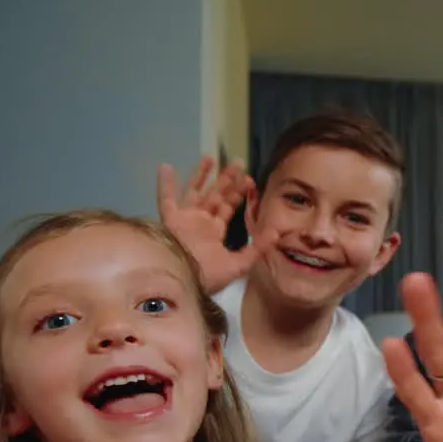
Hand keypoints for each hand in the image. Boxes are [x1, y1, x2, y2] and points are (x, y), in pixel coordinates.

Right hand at [155, 155, 278, 292]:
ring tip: (210, 157)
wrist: (185, 284)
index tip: (250, 180)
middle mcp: (199, 222)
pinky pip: (165, 199)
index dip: (238, 193)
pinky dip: (165, 184)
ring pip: (194, 192)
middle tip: (238, 162)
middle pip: (214, 195)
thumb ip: (256, 248)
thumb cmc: (209, 278)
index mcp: (214, 231)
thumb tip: (277, 232)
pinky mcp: (169, 220)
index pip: (227, 207)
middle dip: (226, 180)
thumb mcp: (238, 264)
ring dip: (201, 175)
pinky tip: (166, 166)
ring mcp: (184, 219)